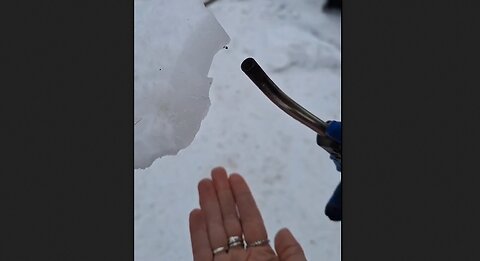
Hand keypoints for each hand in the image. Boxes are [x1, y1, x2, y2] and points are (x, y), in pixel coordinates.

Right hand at [189, 167, 306, 260]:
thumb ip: (291, 253)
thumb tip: (283, 232)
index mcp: (262, 256)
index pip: (251, 220)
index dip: (243, 198)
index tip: (235, 177)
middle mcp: (241, 257)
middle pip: (229, 220)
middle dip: (222, 194)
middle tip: (216, 171)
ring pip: (214, 231)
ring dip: (208, 206)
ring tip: (203, 183)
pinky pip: (201, 251)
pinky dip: (197, 233)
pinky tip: (195, 212)